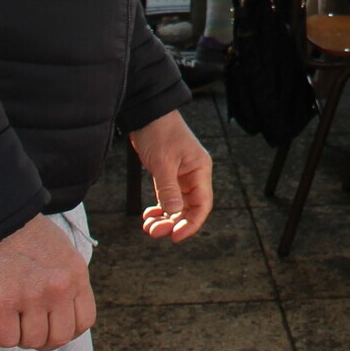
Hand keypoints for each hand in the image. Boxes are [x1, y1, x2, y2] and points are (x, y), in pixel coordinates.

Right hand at [0, 214, 94, 350]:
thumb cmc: (27, 237)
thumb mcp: (63, 255)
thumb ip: (68, 283)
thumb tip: (64, 315)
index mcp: (76, 275)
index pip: (84, 322)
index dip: (67, 330)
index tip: (52, 326)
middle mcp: (59, 288)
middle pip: (60, 337)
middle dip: (44, 339)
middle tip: (29, 327)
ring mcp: (32, 296)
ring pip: (32, 341)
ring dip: (21, 336)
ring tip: (12, 319)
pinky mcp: (2, 302)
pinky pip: (6, 339)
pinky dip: (0, 335)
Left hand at [129, 109, 214, 242]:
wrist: (147, 113)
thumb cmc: (159, 132)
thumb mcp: (163, 162)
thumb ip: (168, 189)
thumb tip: (174, 212)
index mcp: (200, 170)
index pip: (202, 204)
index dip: (191, 224)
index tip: (175, 237)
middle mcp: (194, 174)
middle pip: (190, 208)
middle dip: (173, 223)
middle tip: (154, 232)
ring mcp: (181, 175)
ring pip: (177, 205)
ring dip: (165, 218)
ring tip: (149, 227)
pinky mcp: (169, 174)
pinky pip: (168, 198)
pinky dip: (160, 208)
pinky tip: (149, 215)